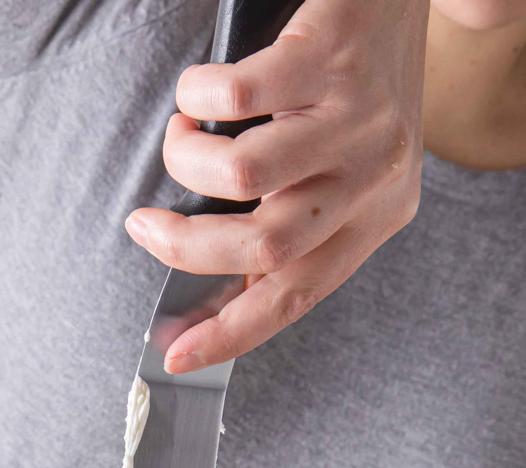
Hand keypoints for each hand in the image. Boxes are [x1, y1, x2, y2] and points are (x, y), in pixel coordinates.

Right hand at [126, 0, 427, 372]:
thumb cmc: (361, 79)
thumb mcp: (346, 167)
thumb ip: (297, 221)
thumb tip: (219, 283)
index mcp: (379, 215)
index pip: (297, 296)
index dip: (230, 333)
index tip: (176, 354)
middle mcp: (374, 173)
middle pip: (263, 247)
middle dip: (187, 248)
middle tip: (147, 227)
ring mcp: (355, 114)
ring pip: (242, 176)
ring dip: (186, 164)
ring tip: (182, 140)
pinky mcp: (327, 55)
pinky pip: (233, 98)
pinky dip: (194, 100)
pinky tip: (196, 93)